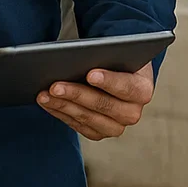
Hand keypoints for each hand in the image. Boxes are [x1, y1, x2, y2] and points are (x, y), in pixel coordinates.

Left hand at [38, 62, 153, 140]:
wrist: (117, 74)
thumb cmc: (115, 59)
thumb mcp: (116, 53)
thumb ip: (106, 55)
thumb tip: (81, 57)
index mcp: (142, 89)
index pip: (127, 87)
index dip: (109, 81)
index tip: (90, 74)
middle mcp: (132, 112)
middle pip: (104, 106)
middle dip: (77, 95)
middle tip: (56, 86)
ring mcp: (116, 126)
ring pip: (88, 119)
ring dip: (63, 106)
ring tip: (45, 94)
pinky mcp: (99, 133)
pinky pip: (78, 126)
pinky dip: (61, 113)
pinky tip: (48, 103)